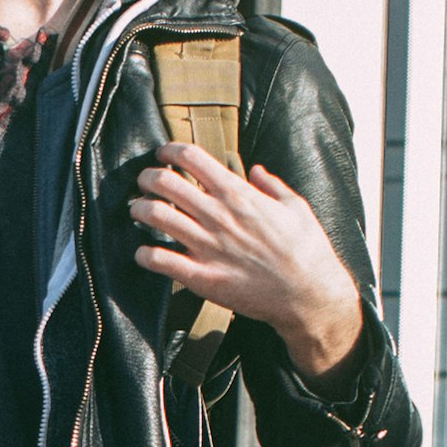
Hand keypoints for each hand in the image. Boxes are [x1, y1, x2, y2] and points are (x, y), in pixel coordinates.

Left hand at [128, 144, 366, 379]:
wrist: (308, 295)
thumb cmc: (307, 250)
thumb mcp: (297, 207)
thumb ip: (272, 185)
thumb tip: (255, 170)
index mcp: (239, 194)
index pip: (192, 158)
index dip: (170, 150)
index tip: (163, 154)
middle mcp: (218, 216)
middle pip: (165, 182)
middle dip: (148, 177)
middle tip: (145, 182)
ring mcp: (207, 246)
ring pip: (156, 216)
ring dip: (140, 209)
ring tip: (138, 211)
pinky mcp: (201, 277)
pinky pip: (159, 260)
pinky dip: (144, 254)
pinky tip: (144, 252)